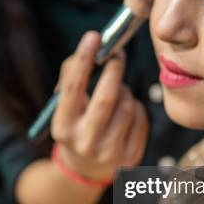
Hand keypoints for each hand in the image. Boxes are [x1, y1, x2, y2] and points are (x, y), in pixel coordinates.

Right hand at [51, 31, 148, 180]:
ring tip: (116, 93)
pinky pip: (141, 116)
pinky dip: (135, 106)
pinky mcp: (131, 156)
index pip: (73, 88)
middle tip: (117, 55)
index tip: (94, 36)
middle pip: (107, 98)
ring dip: (124, 90)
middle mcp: (85, 143)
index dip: (84, 60)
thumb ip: (73, 74)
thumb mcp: (65, 104)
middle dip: (114, 70)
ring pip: (128, 105)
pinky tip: (124, 112)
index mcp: (63, 128)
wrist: (87, 166)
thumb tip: (95, 44)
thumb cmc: (76, 121)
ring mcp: (110, 153)